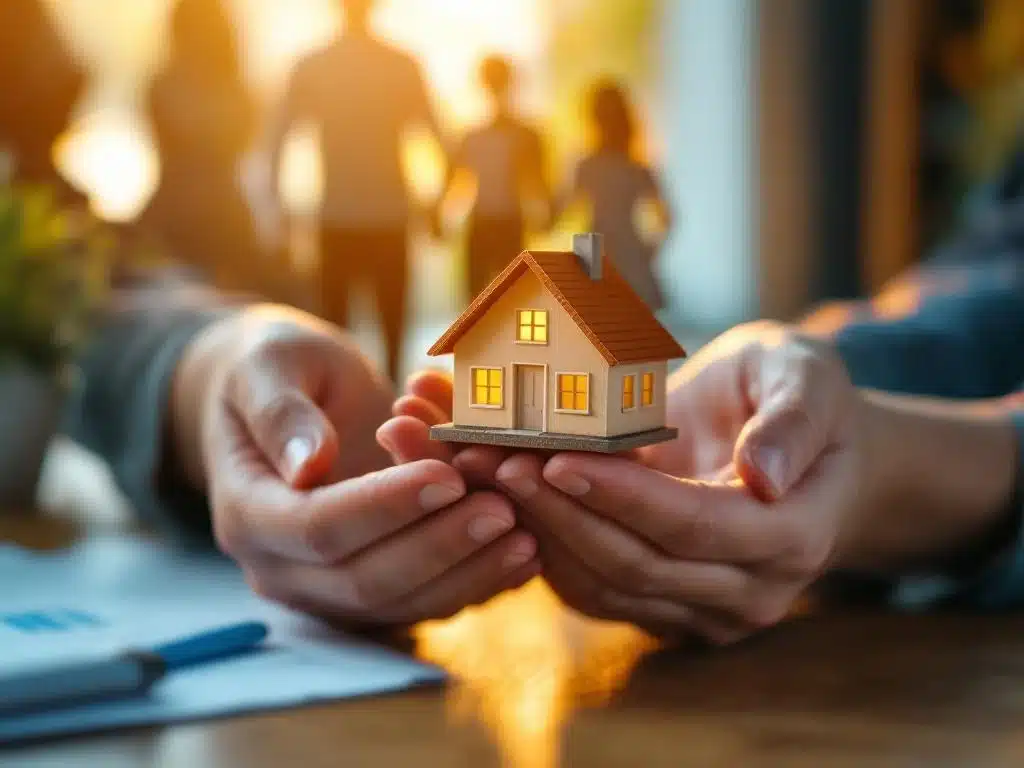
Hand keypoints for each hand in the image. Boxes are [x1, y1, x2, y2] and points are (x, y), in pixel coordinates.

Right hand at [172, 308, 537, 627]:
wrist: (287, 398)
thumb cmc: (276, 369)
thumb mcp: (267, 365)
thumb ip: (282, 411)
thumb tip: (307, 464)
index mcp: (247, 513)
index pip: (318, 526)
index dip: (384, 506)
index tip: (445, 475)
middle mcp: (283, 569)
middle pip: (365, 580)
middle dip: (439, 546)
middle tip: (501, 510)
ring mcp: (328, 589)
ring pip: (403, 603)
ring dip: (468, 573)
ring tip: (526, 535)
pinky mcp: (372, 591)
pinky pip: (426, 601)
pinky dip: (477, 582)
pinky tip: (527, 555)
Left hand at [490, 322, 864, 642]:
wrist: (809, 451)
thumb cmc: (806, 398)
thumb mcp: (809, 378)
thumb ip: (792, 421)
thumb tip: (765, 474)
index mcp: (791, 535)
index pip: (691, 524)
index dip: (620, 495)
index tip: (556, 457)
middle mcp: (751, 591)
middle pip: (637, 563)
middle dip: (560, 512)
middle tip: (495, 462)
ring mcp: (707, 610)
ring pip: (607, 586)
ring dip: (541, 532)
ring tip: (485, 476)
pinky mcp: (668, 608)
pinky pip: (597, 591)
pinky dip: (549, 548)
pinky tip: (511, 502)